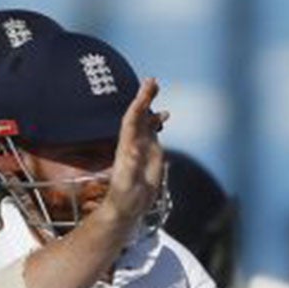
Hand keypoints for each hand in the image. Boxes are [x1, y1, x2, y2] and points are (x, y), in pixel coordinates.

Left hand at [102, 78, 166, 231]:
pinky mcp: (150, 154)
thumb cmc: (123, 198)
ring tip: (156, 87)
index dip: (138, 104)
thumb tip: (134, 149)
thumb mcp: (126, 183)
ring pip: (145, 120)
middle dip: (144, 97)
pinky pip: (153, 132)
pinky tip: (165, 115)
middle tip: (152, 80)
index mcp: (127, 147)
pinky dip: (157, 121)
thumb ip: (130, 168)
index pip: (132, 120)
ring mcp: (142, 146)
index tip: (145, 91)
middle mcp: (134, 143)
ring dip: (150, 104)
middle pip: (138, 115)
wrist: (126, 207)